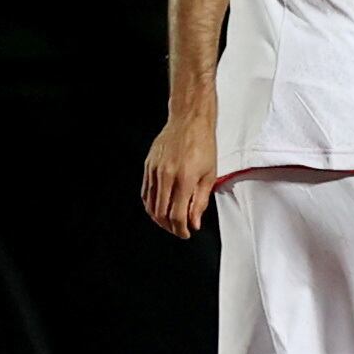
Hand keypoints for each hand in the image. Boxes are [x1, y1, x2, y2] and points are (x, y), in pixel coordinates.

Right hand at [139, 108, 221, 239]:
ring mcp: (155, 170)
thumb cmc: (202, 144)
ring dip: (159, 218)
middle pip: (161, 213)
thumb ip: (200, 202)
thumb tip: (194, 222)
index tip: (186, 233)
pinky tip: (159, 207)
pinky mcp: (148, 165)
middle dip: (170, 227)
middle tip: (179, 229)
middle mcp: (167, 175)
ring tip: (169, 221)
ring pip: (150, 205)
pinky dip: (151, 204)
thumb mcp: (209, 176)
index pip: (177, 215)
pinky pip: (145, 192)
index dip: (181, 230)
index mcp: (185, 178)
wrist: (189, 120)